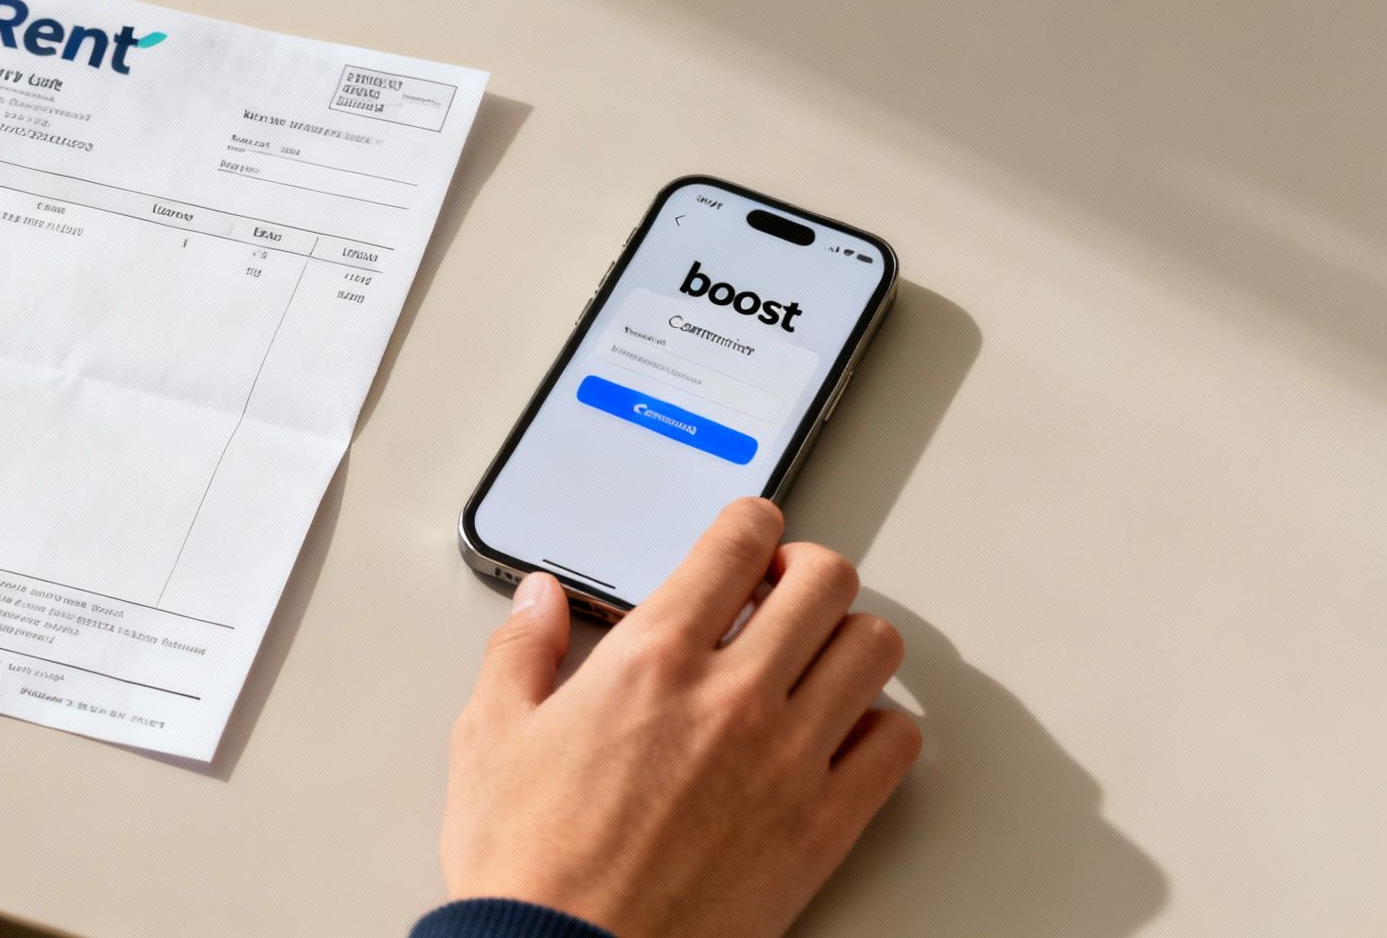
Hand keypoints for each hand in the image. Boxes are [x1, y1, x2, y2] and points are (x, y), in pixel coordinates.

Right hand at [441, 498, 918, 937]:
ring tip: (814, 658)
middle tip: (780, 594)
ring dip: (847, 639)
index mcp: (652, 658)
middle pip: (826, 580)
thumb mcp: (491, 737)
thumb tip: (538, 598)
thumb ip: (520, 650)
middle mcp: (733, 694)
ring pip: (874, 649)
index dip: (751, 522)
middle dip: (805, 571)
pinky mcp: (823, 825)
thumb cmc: (530, 864)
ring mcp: (789, 758)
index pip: (740, 540)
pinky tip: (838, 735)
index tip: (748, 536)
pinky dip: (878, 726)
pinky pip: (896, 744)